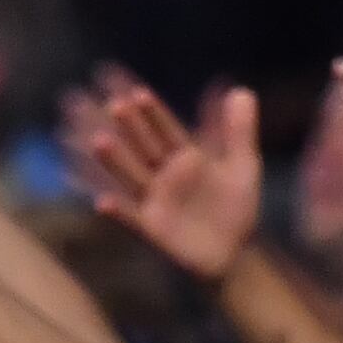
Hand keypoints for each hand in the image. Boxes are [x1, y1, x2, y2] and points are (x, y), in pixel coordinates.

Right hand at [64, 74, 261, 281]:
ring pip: (132, 177)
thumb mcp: (244, 166)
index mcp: (186, 157)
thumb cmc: (236, 207)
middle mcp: (165, 175)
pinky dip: (118, 212)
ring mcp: (156, 201)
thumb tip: (243, 90)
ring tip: (98, 141)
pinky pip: (132, 219)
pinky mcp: (153, 228)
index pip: (168, 130)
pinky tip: (102, 203)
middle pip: (144, 147)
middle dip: (130, 128)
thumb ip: (240, 131)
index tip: (139, 93)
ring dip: (116, 161)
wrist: (234, 251)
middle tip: (113, 105)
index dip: (154, 113)